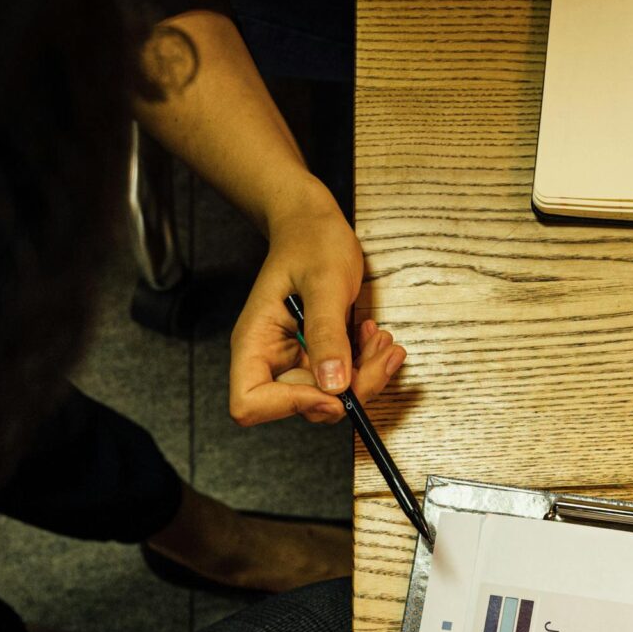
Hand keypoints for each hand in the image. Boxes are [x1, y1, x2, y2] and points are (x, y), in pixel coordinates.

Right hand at [228, 177, 406, 425]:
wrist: (315, 225)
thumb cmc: (310, 242)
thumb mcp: (324, 284)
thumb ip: (327, 334)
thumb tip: (333, 386)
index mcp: (254, 343)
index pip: (250, 403)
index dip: (290, 405)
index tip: (332, 388)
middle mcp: (270, 359)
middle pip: (303, 404)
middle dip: (348, 389)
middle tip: (378, 354)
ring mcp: (296, 360)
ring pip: (331, 396)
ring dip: (365, 376)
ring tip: (381, 341)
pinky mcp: (318, 358)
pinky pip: (344, 380)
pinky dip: (366, 365)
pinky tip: (375, 338)